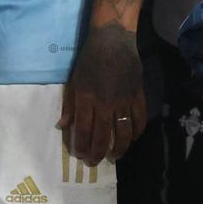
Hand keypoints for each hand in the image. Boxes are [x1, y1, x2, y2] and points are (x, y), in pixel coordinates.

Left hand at [60, 23, 144, 166]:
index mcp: (87, 98)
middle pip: (102, 136)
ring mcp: (124, 101)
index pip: (83, 129)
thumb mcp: (74, 80)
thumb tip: (63, 126)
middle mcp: (106, 103)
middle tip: (93, 162)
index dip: (81, 146)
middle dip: (97, 153)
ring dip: (118, 149)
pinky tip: (130, 139)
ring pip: (123, 133)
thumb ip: (69, 105)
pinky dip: (136, 133)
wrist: (113, 40)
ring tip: (112, 156)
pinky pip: (139, 120)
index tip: (79, 155)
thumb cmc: (89, 59)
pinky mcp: (138, 97)